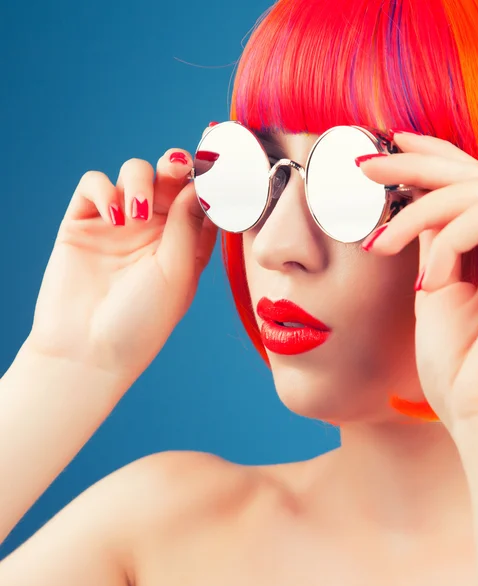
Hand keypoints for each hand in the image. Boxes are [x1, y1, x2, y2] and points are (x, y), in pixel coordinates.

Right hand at [27, 140, 217, 383]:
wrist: (87, 350)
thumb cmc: (143, 320)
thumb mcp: (176, 272)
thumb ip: (187, 225)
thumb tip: (201, 184)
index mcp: (186, 242)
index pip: (202, 199)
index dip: (210, 181)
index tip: (217, 170)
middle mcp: (156, 229)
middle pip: (170, 178)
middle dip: (176, 166)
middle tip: (177, 168)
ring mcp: (120, 223)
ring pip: (134, 173)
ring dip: (140, 179)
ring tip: (138, 212)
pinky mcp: (83, 222)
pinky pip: (94, 185)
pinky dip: (104, 190)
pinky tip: (113, 216)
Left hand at [358, 132, 477, 434]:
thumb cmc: (458, 366)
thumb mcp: (434, 290)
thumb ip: (433, 243)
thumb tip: (414, 203)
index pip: (469, 185)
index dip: (430, 158)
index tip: (387, 148)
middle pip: (472, 176)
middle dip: (414, 164)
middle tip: (366, 163)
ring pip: (473, 191)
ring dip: (414, 212)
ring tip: (378, 244)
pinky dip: (443, 242)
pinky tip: (428, 281)